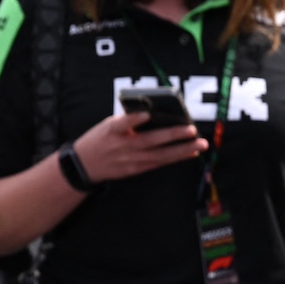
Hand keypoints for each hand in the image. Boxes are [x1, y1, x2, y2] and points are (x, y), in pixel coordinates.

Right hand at [70, 111, 205, 182]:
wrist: (84, 165)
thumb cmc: (99, 140)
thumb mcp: (106, 126)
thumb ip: (127, 121)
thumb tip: (154, 115)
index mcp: (111, 131)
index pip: (121, 124)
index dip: (134, 119)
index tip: (147, 114)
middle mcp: (121, 146)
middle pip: (149, 140)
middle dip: (173, 135)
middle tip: (192, 130)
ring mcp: (130, 160)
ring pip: (160, 155)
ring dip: (182, 150)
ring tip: (200, 144)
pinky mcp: (135, 169)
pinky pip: (158, 163)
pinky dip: (175, 158)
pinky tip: (190, 153)